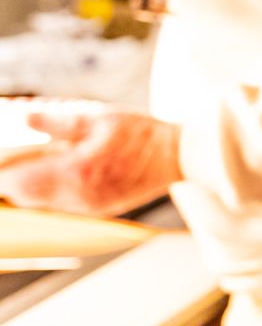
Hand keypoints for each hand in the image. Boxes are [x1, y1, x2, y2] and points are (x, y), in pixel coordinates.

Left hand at [0, 100, 179, 215]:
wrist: (180, 157)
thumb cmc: (144, 135)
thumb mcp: (101, 118)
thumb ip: (59, 121)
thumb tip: (24, 118)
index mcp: (77, 172)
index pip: (18, 181)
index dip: (1, 172)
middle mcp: (79, 196)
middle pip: (25, 195)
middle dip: (11, 177)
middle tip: (9, 156)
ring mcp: (89, 206)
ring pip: (41, 201)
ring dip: (30, 183)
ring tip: (32, 160)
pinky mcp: (99, 207)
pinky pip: (61, 203)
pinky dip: (50, 188)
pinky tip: (61, 168)